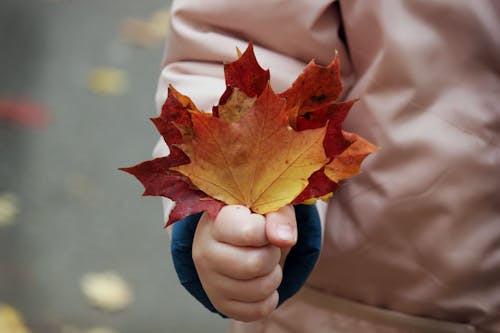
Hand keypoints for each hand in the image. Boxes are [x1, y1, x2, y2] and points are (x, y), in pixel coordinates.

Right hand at [192, 205, 296, 321]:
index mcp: (215, 221)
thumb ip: (279, 218)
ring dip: (274, 276)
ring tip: (264, 261)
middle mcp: (205, 252)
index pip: (250, 232)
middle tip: (267, 246)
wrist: (232, 236)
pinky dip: (270, 297)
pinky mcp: (220, 303)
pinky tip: (261, 280)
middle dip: (273, 255)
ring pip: (260, 289)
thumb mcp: (269, 208)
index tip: (263, 226)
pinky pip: (258, 310)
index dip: (268, 231)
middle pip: (256, 264)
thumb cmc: (253, 218)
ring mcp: (209, 280)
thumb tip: (285, 239)